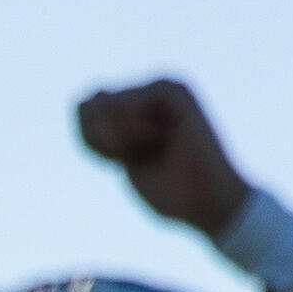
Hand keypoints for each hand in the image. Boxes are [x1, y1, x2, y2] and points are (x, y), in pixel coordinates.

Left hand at [75, 76, 251, 238]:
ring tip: (155, 148)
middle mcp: (148, 92)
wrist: (208, 203)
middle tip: (139, 156)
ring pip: (105, 104)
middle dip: (103, 141)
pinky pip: (128, 103)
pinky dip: (134, 131)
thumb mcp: (123, 158)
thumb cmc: (172, 192)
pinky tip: (160, 139)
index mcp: (135, 108)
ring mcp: (162, 88)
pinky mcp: (174, 91)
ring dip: (120, 138)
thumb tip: (96, 92)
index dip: (93, 143)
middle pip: (89, 106)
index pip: (84, 110)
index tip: (120, 161)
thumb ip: (104, 128)